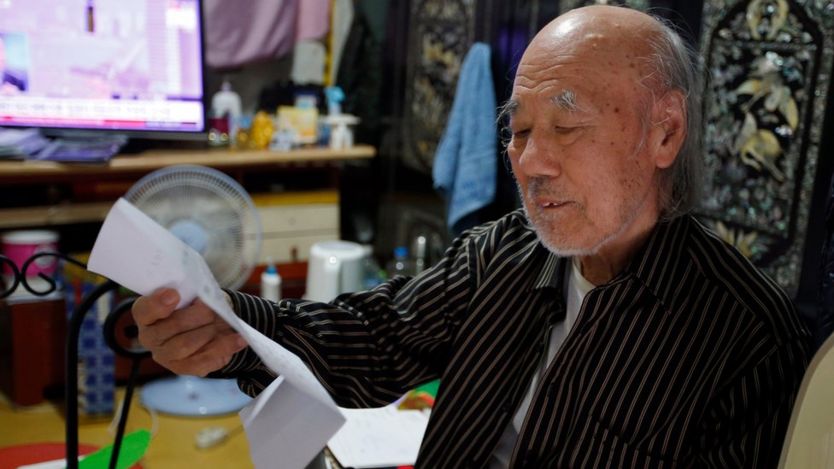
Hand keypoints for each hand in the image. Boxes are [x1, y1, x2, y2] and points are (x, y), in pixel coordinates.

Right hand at [132, 288, 247, 376]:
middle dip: (198, 316)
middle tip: (212, 309)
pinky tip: (238, 339)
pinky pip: (203, 361)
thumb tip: (208, 300)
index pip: (144, 310)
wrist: (211, 324)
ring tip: (223, 323)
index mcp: (146, 314)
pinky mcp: (183, 368)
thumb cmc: (197, 305)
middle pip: (172, 327)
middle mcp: (150, 337)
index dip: (158, 304)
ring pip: (186, 345)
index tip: (175, 294)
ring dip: (209, 332)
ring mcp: (165, 356)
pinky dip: (224, 348)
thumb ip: (195, 295)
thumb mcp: (195, 293)